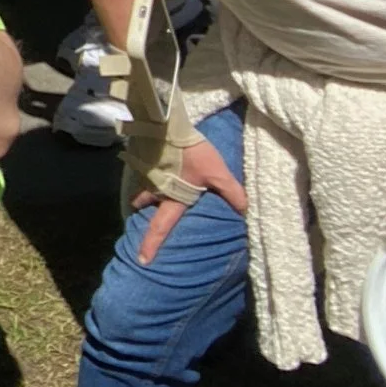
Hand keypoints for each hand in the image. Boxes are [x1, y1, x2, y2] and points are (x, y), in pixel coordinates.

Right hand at [134, 137, 247, 263]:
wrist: (167, 125)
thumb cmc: (191, 153)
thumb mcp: (217, 173)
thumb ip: (232, 192)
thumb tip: (245, 211)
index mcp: (172, 198)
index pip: (160, 226)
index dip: (152, 244)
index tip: (143, 261)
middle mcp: (155, 190)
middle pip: (144, 206)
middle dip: (141, 210)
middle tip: (139, 214)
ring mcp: (148, 174)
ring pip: (144, 188)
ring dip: (144, 194)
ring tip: (147, 194)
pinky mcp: (146, 160)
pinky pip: (146, 174)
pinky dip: (150, 176)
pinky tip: (157, 169)